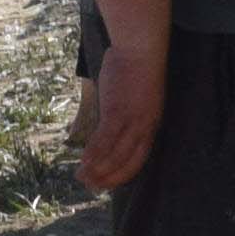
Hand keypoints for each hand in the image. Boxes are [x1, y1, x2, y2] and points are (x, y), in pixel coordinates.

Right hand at [79, 29, 168, 194]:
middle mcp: (146, 125)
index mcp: (152, 123)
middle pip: (129, 160)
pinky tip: (83, 163)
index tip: (107, 182)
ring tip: (82, 178)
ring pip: (116, 153)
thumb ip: (119, 113)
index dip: (123, 173)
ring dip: (97, 169)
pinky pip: (105, 138)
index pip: (140, 157)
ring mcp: (133, 119)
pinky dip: (94, 153)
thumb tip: (102, 122)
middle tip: (91, 186)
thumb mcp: (131, 96)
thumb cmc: (135, 68)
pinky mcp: (119, 111)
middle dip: (110, 177)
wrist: (141, 48)